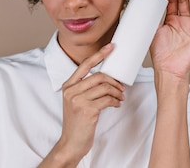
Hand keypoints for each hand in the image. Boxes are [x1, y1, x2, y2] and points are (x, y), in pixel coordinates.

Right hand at [51, 44, 125, 163]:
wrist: (71, 143)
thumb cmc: (77, 122)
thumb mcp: (75, 101)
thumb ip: (85, 89)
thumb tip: (107, 78)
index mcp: (68, 86)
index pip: (84, 65)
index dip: (99, 54)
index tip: (111, 47)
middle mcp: (71, 91)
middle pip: (98, 76)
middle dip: (114, 80)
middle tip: (121, 87)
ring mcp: (78, 100)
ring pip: (104, 87)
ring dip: (117, 92)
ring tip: (120, 97)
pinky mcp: (87, 110)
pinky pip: (107, 99)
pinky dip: (115, 101)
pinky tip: (116, 105)